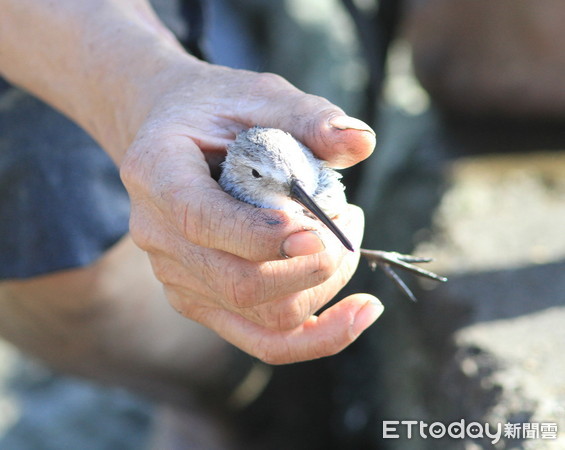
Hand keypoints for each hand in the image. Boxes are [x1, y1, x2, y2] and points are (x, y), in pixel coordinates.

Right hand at [120, 60, 381, 363]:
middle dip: (313, 267)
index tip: (321, 228)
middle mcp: (157, 236)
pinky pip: (263, 338)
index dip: (262, 234)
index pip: (200, 220)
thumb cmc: (219, 112)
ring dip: (324, 288)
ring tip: (346, 241)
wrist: (176, 136)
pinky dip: (317, 336)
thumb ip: (308, 116)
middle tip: (349, 220)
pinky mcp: (204, 300)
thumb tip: (362, 143)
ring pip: (261, 320)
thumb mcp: (259, 95)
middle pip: (239, 284)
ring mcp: (178, 277)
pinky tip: (360, 313)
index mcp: (157, 174)